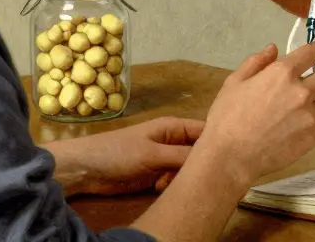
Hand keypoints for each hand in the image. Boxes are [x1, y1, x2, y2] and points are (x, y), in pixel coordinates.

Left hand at [45, 116, 203, 196]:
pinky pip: (175, 180)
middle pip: (198, 153)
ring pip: (187, 169)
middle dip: (197, 165)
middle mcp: (173, 141)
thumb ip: (181, 155)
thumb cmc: (118, 152)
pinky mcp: (157, 175)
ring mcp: (165, 159)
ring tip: (165, 182)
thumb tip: (212, 157)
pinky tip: (159, 188)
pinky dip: (172, 185)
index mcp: (174, 127)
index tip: (227, 159)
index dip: (217, 143)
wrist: (86, 169)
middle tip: (191, 177)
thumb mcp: (152, 153)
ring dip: (181, 178)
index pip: (205, 132)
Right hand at [190, 39, 314, 187]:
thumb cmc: (227, 117)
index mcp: (282, 73)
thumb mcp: (235, 82)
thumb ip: (256, 62)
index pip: (312, 53)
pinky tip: (309, 123)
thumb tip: (274, 49)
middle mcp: (302, 92)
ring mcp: (310, 116)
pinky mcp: (312, 138)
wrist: (230, 157)